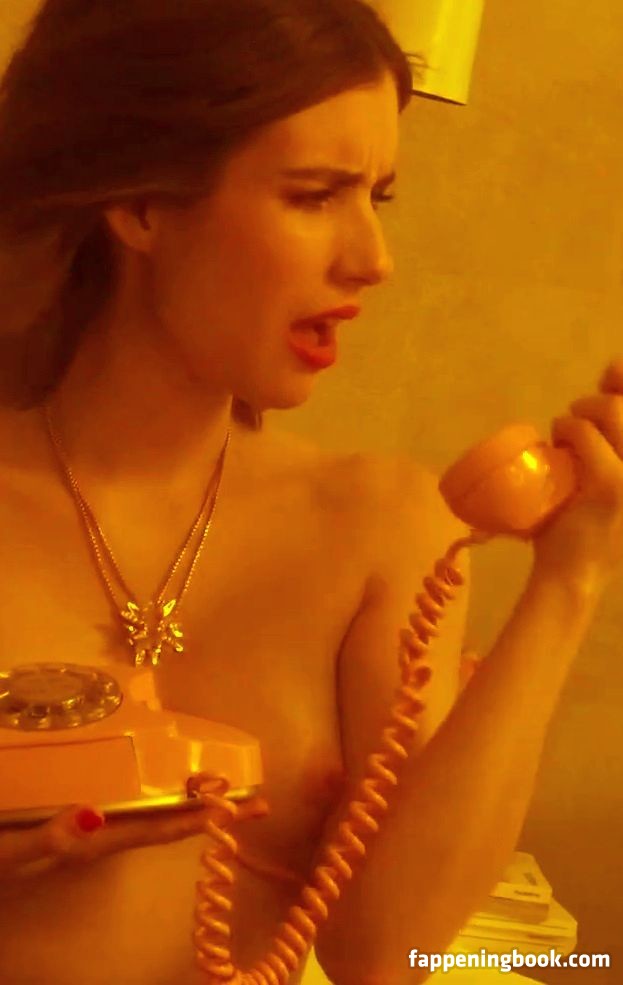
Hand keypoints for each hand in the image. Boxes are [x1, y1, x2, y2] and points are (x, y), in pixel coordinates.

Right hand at [0, 794, 268, 880]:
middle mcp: (106, 831)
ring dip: (194, 800)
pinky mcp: (82, 812)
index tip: (247, 810)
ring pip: (155, 811)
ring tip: (232, 787)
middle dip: (215, 813)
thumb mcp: (15, 848)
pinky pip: (132, 800)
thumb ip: (53, 836)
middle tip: (260, 801)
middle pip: (171, 821)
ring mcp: (96, 823)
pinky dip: (161, 789)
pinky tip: (170, 776)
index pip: (164, 828)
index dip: (207, 819)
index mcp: (99, 838)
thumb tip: (96, 813)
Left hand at [531, 357, 622, 589]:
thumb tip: (612, 370)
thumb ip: (610, 435)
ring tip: (565, 435)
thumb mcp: (609, 478)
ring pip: (613, 411)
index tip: (611, 372)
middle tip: (574, 420)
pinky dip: (568, 430)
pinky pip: (587, 436)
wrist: (574, 577)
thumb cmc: (588, 528)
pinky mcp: (613, 484)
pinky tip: (559, 443)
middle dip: (597, 401)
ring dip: (581, 413)